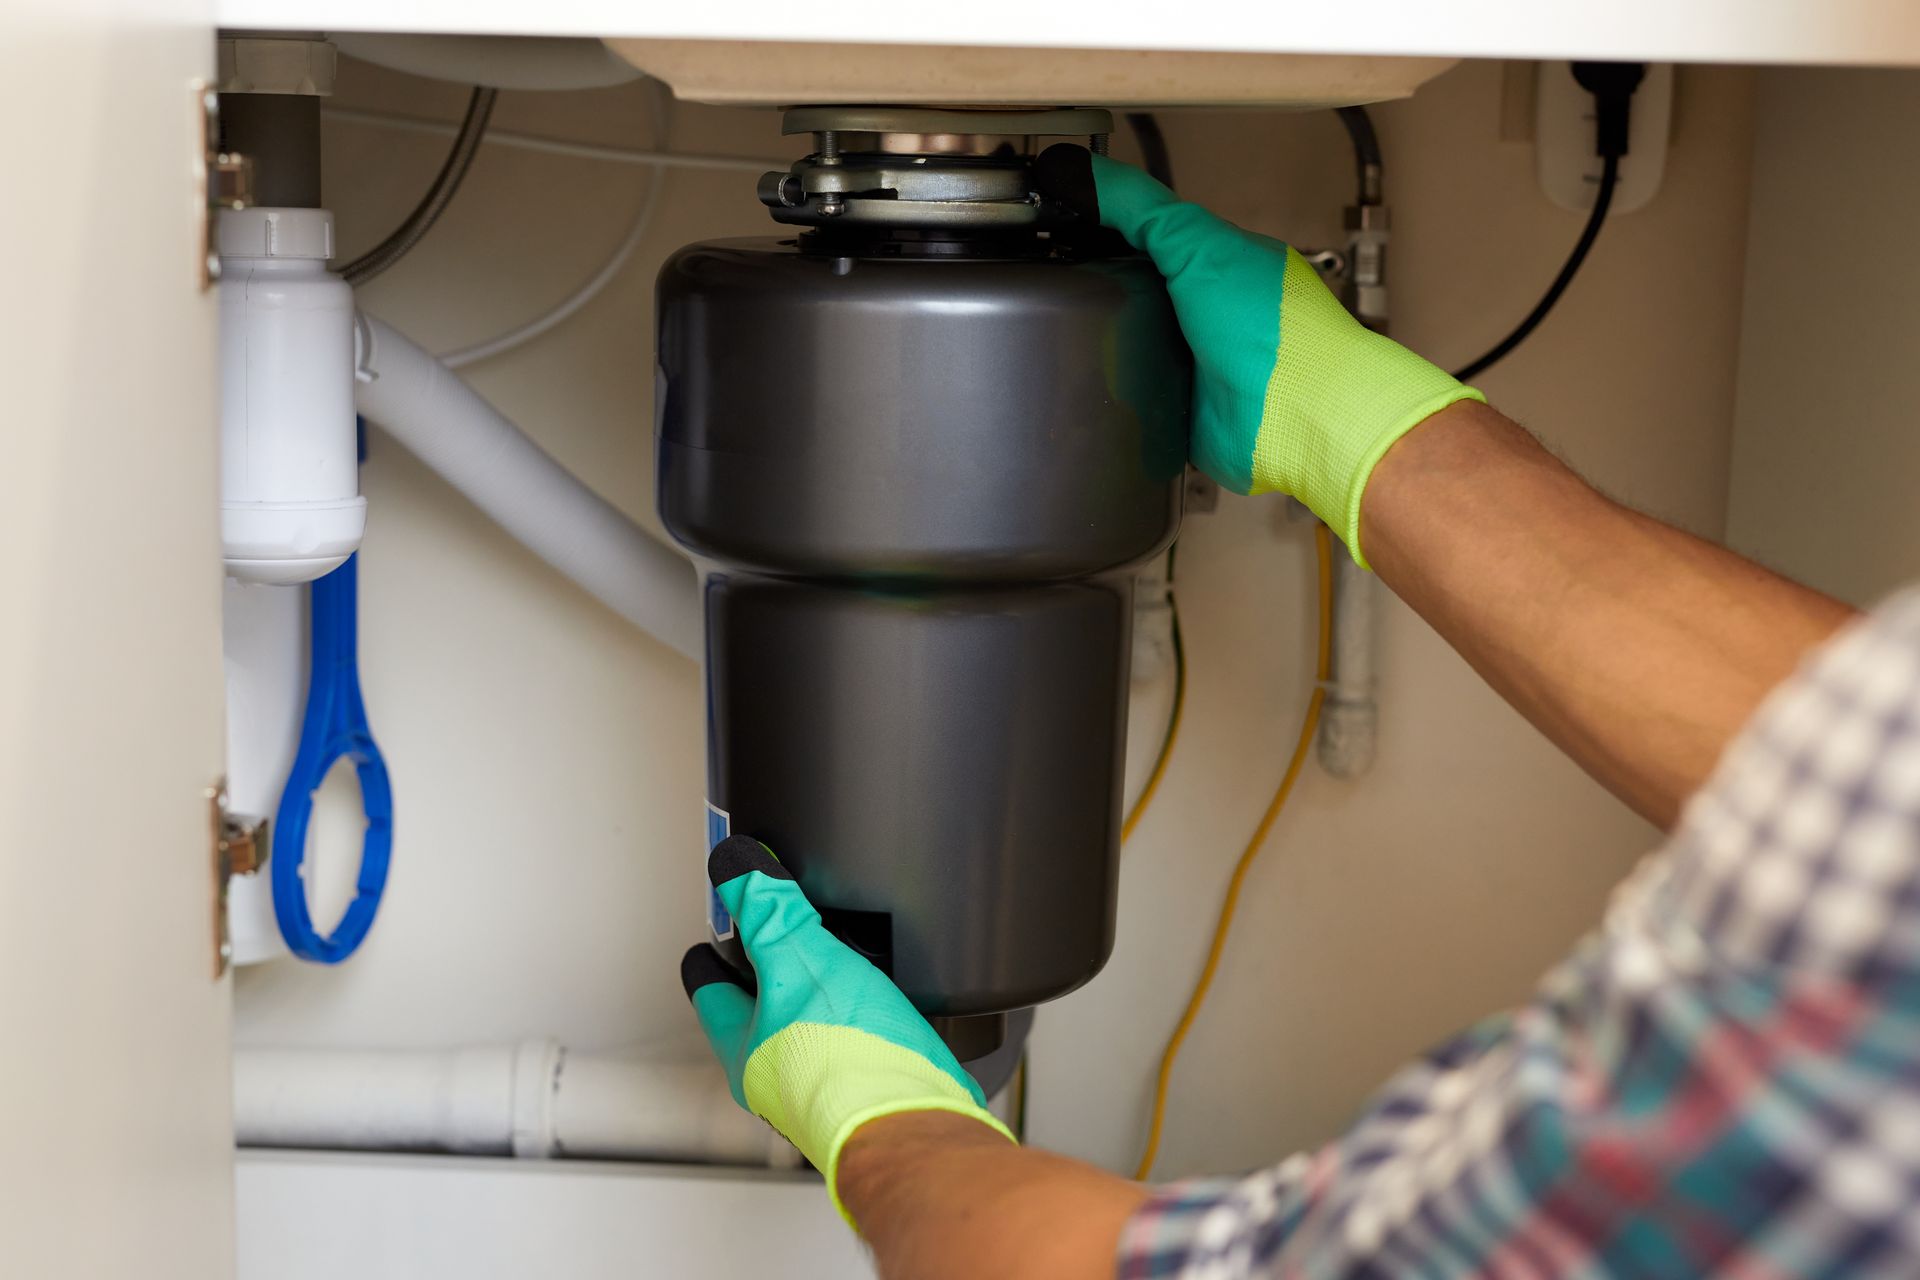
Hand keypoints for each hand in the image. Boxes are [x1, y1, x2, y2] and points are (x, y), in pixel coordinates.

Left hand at [681, 835, 1014, 1224]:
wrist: (912, 1121)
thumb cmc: (845, 1061)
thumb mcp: (799, 962)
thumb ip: (770, 912)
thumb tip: (739, 865)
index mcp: (744, 1046)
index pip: (710, 992)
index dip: (707, 959)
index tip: (705, 940)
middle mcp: (779, 1072)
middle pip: (757, 1014)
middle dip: (763, 979)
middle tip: (768, 944)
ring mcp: (827, 1082)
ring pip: (809, 1029)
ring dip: (817, 998)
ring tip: (831, 964)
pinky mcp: (873, 1083)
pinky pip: (858, 1040)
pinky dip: (864, 1015)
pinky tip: (885, 1002)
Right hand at [1040, 148, 1481, 564]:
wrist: (1299, 417)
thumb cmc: (1269, 327)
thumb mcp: (1198, 245)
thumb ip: (1141, 207)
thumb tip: (1074, 169)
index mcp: (1223, 265)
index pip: (1153, 236)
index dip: (1106, 227)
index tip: (1054, 222)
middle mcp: (1211, 313)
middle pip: (1138, 291)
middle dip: (1097, 288)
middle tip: (1045, 282)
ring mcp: (1196, 365)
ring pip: (1131, 345)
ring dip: (1101, 343)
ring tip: (1052, 331)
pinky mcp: (1182, 413)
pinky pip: (1136, 397)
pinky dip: (1113, 392)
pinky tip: (1081, 381)